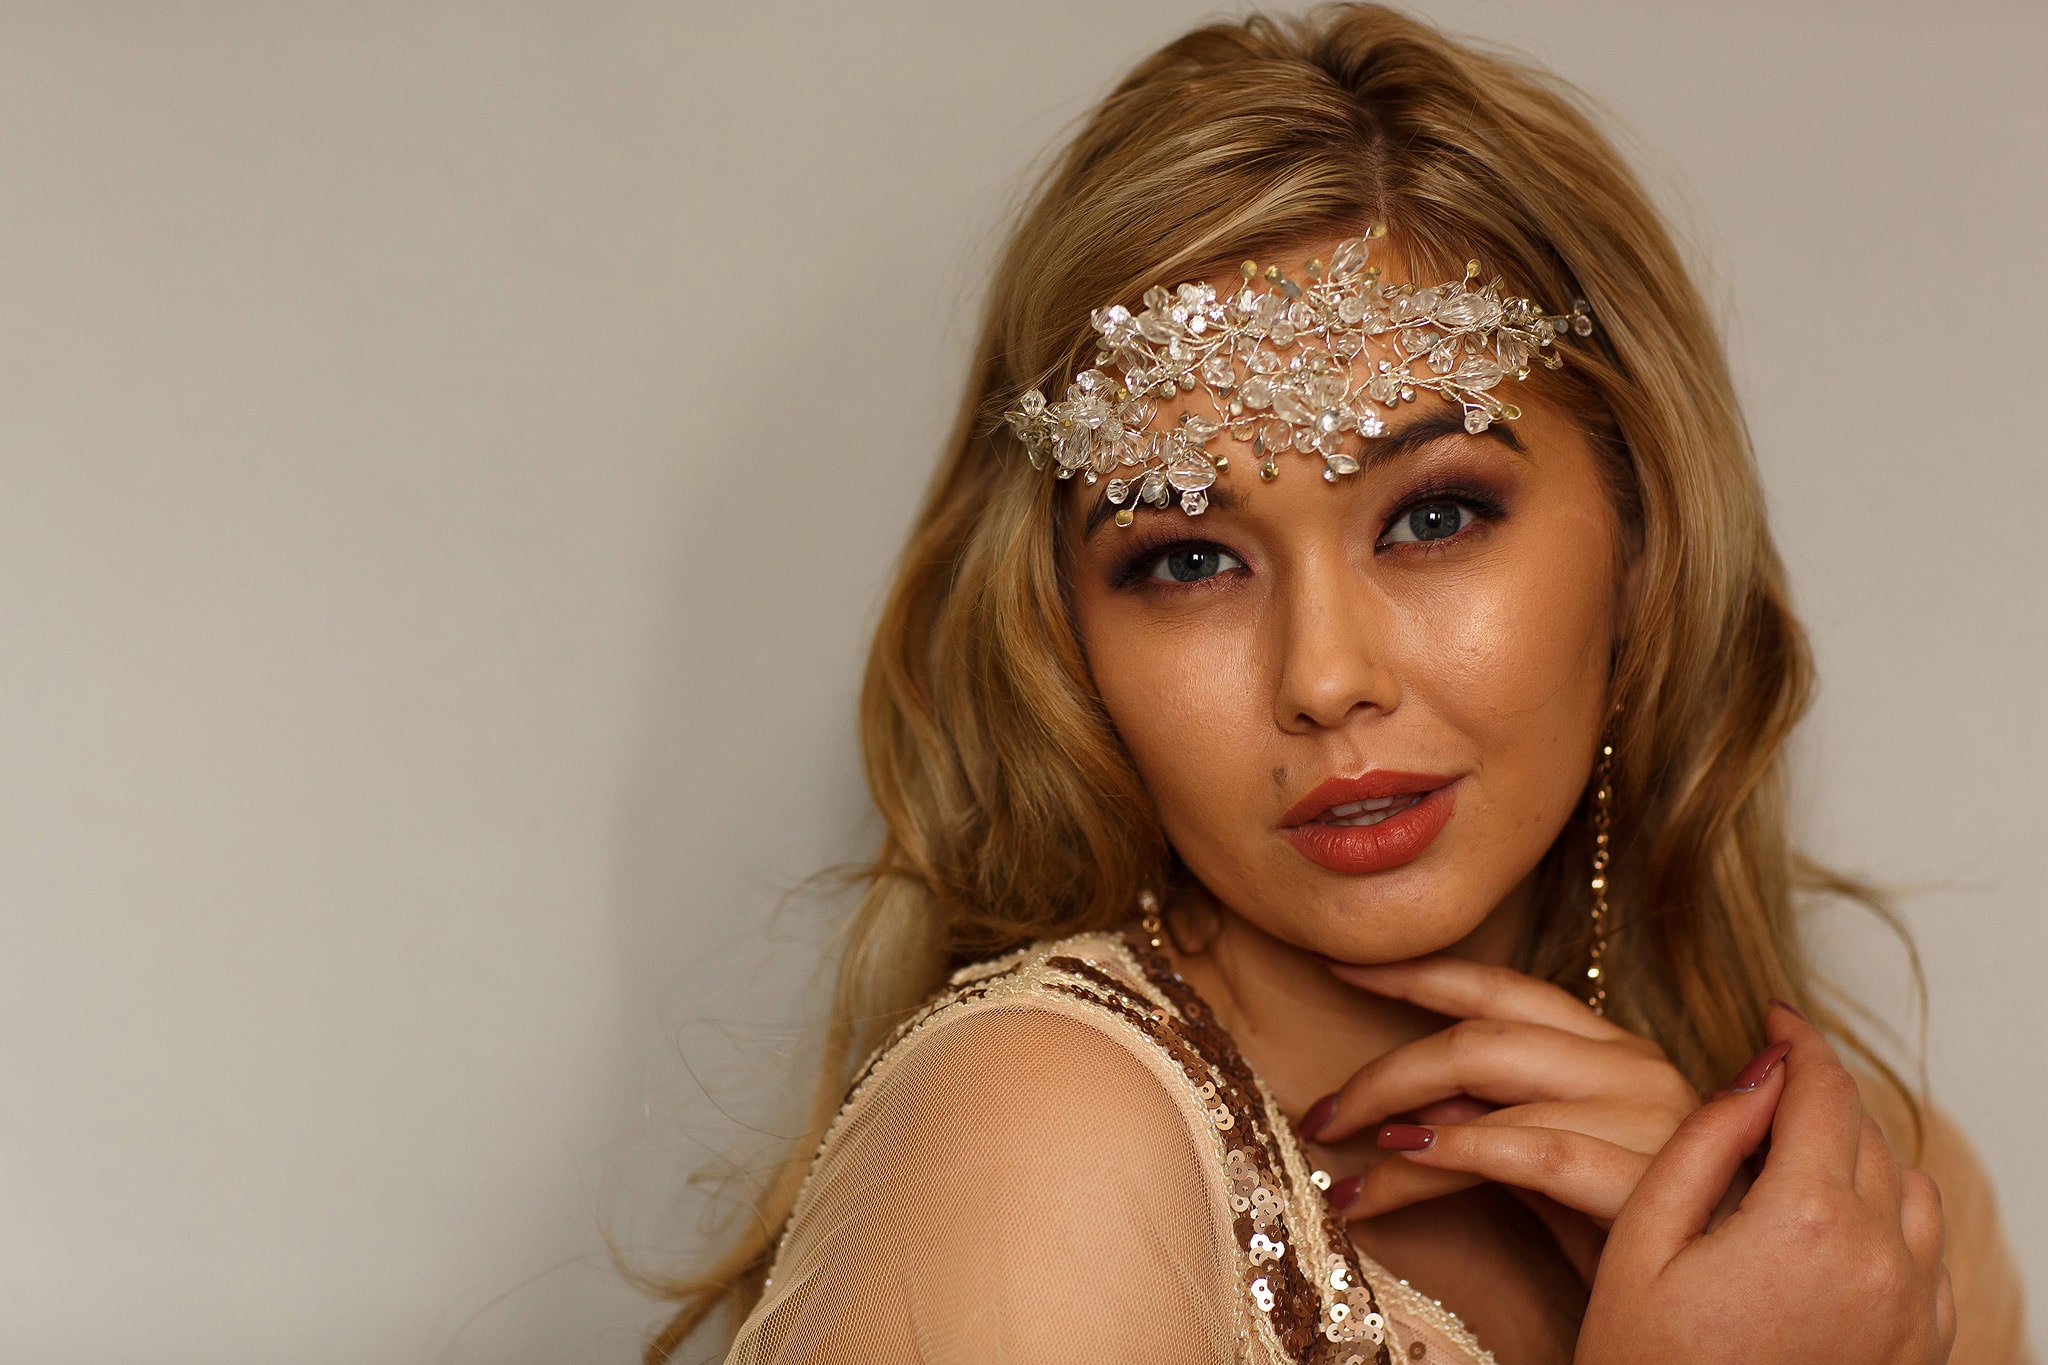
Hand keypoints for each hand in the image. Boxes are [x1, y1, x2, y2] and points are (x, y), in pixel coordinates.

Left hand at [1312, 955, 1699, 1273]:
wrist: (1736, 1306)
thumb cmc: (1647, 1237)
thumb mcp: (1558, 1169)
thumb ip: (1498, 1124)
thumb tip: (1413, 1107)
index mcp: (1609, 1048)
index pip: (1495, 987)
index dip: (1413, 974)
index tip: (1339, 965)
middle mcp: (1628, 1062)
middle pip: (1475, 1033)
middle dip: (1381, 1071)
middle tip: (1320, 1117)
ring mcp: (1644, 1109)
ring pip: (1486, 1076)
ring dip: (1396, 1119)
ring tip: (1345, 1167)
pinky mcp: (1644, 1169)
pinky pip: (1525, 1147)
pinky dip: (1455, 1150)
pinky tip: (1403, 1162)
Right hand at [1576, 1003, 1953, 1364]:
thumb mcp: (1641, 1243)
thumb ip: (1705, 1144)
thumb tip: (1758, 1072)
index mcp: (1807, 1219)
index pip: (1821, 1090)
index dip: (1797, 1041)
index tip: (1774, 1014)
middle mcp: (1880, 1257)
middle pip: (1867, 1130)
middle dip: (1820, 1091)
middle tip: (1771, 1075)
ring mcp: (1912, 1308)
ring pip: (1908, 1185)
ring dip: (1860, 1150)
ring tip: (1798, 1146)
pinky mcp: (1921, 1348)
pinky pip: (1925, 1251)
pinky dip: (1888, 1214)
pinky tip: (1832, 1219)